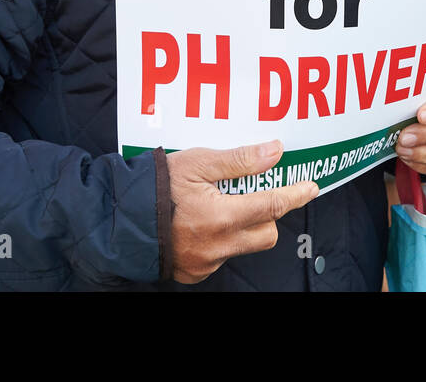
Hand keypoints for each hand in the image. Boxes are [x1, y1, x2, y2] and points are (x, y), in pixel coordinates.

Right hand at [165, 141, 316, 283]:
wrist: (114, 218)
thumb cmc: (154, 186)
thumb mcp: (197, 162)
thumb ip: (239, 160)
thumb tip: (274, 151)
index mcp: (221, 216)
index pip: (273, 205)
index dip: (296, 195)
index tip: (311, 187)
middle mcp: (217, 245)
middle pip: (266, 234)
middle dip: (269, 215)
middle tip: (257, 195)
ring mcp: (205, 263)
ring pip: (244, 246)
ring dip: (244, 228)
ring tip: (223, 207)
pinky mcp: (193, 273)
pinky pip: (220, 258)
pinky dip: (220, 241)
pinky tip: (202, 225)